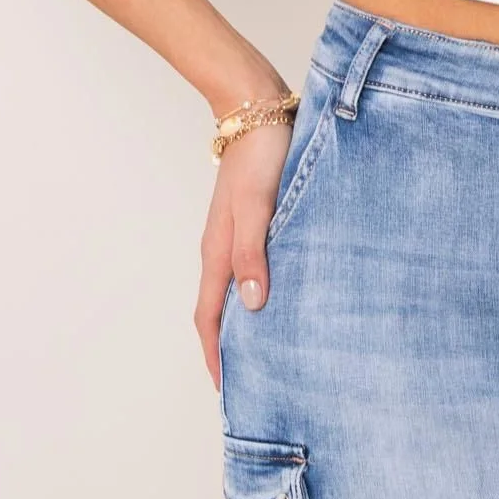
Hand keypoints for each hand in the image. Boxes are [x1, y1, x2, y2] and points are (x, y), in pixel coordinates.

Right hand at [192, 117, 294, 387]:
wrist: (258, 108)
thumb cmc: (261, 155)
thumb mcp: (258, 205)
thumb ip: (254, 252)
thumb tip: (253, 304)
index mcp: (218, 251)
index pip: (211, 317)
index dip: (216, 355)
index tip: (228, 391)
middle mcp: (224, 248)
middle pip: (221, 310)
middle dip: (231, 348)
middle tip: (255, 381)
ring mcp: (238, 234)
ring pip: (239, 289)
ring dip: (248, 321)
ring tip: (273, 348)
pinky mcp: (257, 220)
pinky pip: (255, 267)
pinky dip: (263, 291)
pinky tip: (288, 295)